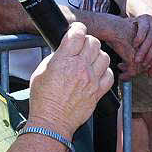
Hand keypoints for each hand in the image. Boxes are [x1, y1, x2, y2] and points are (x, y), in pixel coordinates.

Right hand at [28, 23, 112, 138]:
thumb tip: (65, 50)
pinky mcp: (98, 92)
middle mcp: (80, 68)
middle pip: (93, 42)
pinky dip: (105, 72)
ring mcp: (91, 80)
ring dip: (97, 56)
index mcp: (64, 61)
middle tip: (82, 47)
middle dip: (87, 41)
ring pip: (104, 56)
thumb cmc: (43, 100)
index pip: (77, 34)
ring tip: (90, 60)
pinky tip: (97, 74)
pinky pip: (110, 75)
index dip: (78, 29)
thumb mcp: (41, 72)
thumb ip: (56, 57)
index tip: (76, 31)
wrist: (52, 122)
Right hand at [129, 13, 151, 71]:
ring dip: (143, 49)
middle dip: (147, 55)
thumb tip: (151, 75)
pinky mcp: (146, 18)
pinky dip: (139, 38)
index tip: (145, 65)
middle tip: (138, 62)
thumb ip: (151, 59)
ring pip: (150, 38)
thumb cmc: (145, 36)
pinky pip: (144, 30)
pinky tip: (135, 44)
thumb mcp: (150, 47)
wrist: (142, 18)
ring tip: (135, 57)